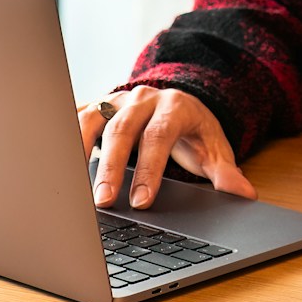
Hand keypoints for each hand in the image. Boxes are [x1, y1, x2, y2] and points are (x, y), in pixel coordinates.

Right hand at [75, 86, 257, 207]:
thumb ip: (226, 172)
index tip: (141, 201)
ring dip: (79, 150)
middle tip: (104, 201)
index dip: (149, 169)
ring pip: (93, 118)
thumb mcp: (214, 148)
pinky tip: (57, 164)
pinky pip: (76, 117)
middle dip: (111, 167)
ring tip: (71, 184)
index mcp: (173, 107)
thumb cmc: (193, 130)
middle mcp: (143, 99)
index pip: (159, 137)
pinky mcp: (98, 105)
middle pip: (122, 130)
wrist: (177, 101)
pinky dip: (65, 138)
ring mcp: (117, 99)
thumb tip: (244, 194)